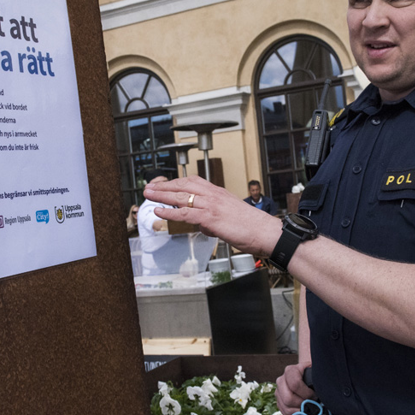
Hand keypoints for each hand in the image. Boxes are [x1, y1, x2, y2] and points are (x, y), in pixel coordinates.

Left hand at [142, 176, 281, 256]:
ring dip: (162, 195)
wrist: (266, 232)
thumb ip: (212, 218)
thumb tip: (201, 224)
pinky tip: (159, 211)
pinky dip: (169, 212)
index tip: (163, 184)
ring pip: (181, 196)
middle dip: (164, 186)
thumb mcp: (229, 216)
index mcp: (218, 193)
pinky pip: (185, 213)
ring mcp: (212, 205)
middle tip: (149, 187)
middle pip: (183, 185)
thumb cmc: (252, 226)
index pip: (192, 182)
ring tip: (148, 195)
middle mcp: (214, 195)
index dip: (175, 182)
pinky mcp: (211, 218)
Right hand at [275, 362, 315, 414]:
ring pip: (286, 408)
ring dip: (300, 411)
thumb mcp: (315, 371)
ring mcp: (278, 392)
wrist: (305, 375)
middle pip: (288, 398)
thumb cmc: (313, 374)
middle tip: (312, 403)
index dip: (307, 393)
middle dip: (303, 404)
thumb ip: (318, 376)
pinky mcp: (279, 401)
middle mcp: (281, 381)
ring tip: (308, 407)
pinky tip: (303, 411)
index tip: (315, 395)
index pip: (295, 384)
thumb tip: (320, 388)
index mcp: (290, 371)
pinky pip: (285, 413)